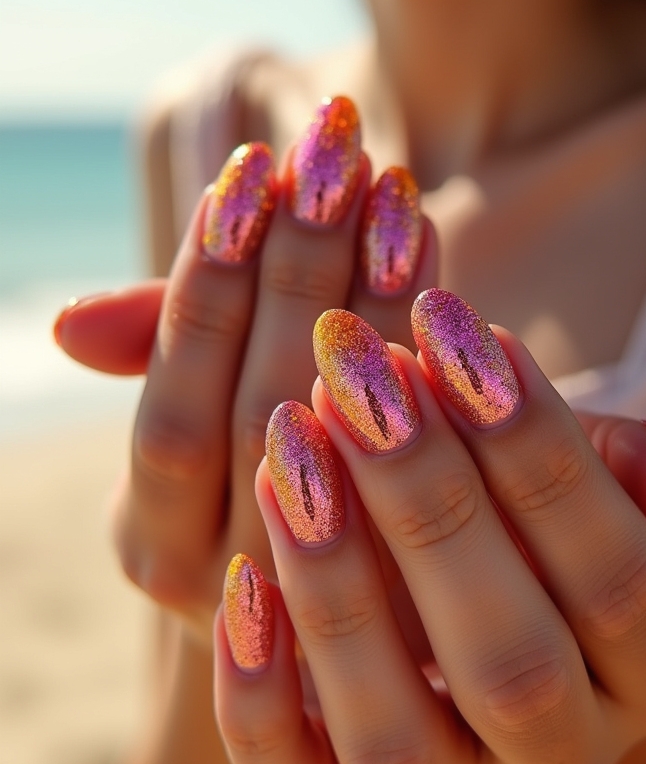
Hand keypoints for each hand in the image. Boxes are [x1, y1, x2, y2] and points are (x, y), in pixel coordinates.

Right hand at [55, 99, 435, 641]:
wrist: (393, 597)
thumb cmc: (290, 479)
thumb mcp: (215, 423)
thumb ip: (166, 365)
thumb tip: (66, 326)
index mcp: (153, 543)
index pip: (171, 410)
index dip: (206, 288)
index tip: (251, 170)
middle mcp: (225, 587)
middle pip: (259, 412)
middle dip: (296, 271)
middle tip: (337, 154)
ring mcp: (324, 609)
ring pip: (345, 442)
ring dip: (372, 308)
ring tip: (399, 196)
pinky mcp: (418, 609)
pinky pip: (429, 488)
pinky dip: (443, 383)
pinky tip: (460, 302)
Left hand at [213, 293, 645, 763]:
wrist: (490, 616)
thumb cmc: (552, 527)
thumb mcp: (620, 495)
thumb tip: (645, 457)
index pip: (618, 581)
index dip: (543, 453)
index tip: (463, 334)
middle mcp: (560, 758)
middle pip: (510, 666)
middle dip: (431, 505)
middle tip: (360, 372)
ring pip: (391, 737)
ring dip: (336, 587)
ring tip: (291, 438)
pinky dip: (253, 696)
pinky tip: (236, 579)